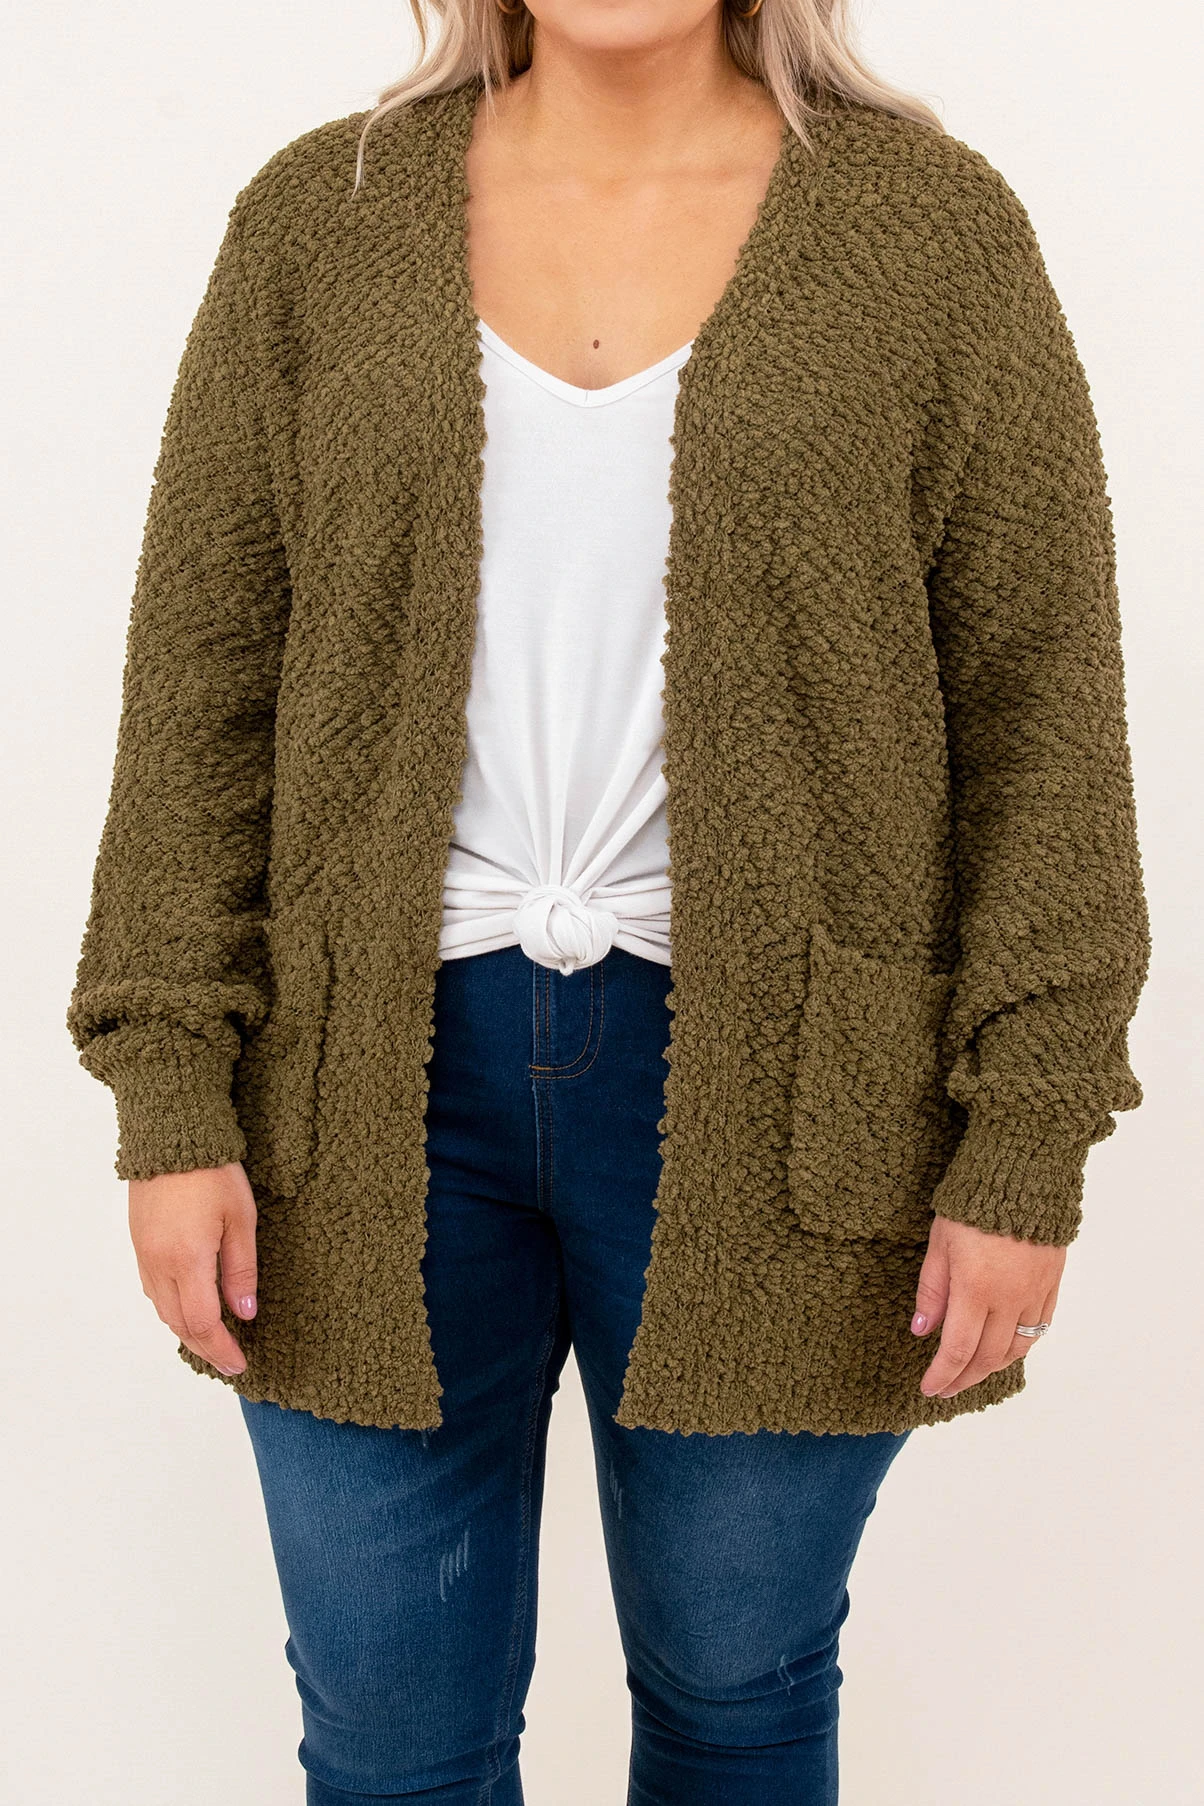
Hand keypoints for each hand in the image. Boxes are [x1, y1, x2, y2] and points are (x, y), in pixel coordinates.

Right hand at [128, 1163, 257, 1376]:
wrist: (172, 1136)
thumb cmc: (213, 1173)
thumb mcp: (241, 1220)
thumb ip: (241, 1271)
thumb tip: (244, 1315)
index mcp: (187, 1261)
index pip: (203, 1323)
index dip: (221, 1349)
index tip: (240, 1365)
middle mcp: (159, 1264)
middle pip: (179, 1323)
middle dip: (205, 1348)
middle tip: (229, 1362)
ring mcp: (144, 1254)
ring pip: (162, 1310)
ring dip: (186, 1331)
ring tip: (212, 1342)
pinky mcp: (139, 1243)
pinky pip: (152, 1290)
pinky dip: (171, 1309)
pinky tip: (187, 1309)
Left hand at [911, 1214, 1065, 1397]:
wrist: (1022, 1176)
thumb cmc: (972, 1207)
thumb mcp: (940, 1244)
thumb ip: (932, 1290)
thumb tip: (921, 1330)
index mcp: (976, 1290)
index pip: (957, 1350)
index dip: (942, 1375)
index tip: (928, 1389)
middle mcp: (1009, 1299)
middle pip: (987, 1357)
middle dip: (964, 1378)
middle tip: (946, 1388)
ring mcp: (1034, 1294)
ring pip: (1016, 1349)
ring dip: (992, 1367)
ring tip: (972, 1372)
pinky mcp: (1052, 1284)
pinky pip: (1039, 1329)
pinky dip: (1020, 1347)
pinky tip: (1005, 1349)